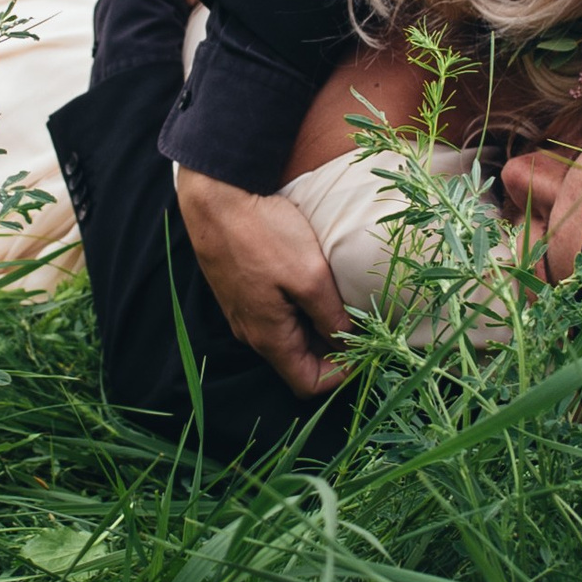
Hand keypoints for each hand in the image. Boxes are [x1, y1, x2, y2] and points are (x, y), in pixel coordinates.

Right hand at [174, 167, 349, 397]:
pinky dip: (300, 307)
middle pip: (299, 360)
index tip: (365, 349)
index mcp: (269, 337)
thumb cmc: (263, 234)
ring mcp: (243, 311)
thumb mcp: (311, 277)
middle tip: (362, 321)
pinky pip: (276, 313)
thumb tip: (349, 341)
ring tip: (341, 299)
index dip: (340, 375)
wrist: (216, 197)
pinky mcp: (241, 289)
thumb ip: (332, 316)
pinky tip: (314, 281)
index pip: (307, 384)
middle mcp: (252, 332)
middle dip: (333, 348)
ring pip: (289, 335)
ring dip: (317, 324)